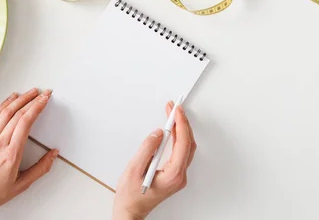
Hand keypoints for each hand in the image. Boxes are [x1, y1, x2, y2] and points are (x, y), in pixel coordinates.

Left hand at [0, 89, 57, 219]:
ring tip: (28, 92)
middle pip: (17, 114)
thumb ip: (41, 168)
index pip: (26, 122)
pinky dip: (2, 105)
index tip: (45, 99)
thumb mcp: (22, 184)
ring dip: (18, 99)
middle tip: (41, 93)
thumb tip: (53, 154)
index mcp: (11, 154)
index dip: (37, 107)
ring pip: (4, 112)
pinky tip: (9, 100)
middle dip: (31, 100)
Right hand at [113, 101, 196, 219]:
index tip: (176, 111)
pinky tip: (171, 131)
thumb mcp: (134, 169)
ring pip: (186, 148)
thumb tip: (157, 133)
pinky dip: (177, 139)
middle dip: (182, 123)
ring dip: (180, 130)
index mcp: (173, 175)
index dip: (180, 124)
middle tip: (174, 108)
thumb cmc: (131, 196)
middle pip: (188, 144)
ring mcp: (178, 176)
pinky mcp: (174, 175)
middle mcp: (179, 176)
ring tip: (172, 115)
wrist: (130, 211)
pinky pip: (181, 153)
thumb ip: (147, 149)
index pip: (183, 144)